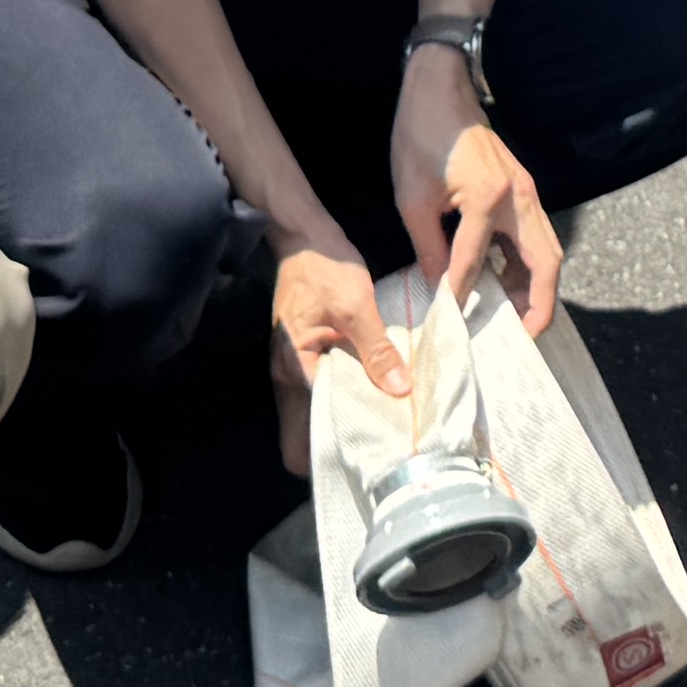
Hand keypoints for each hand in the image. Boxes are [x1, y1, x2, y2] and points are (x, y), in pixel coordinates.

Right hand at [267, 238, 407, 474]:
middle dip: (338, 442)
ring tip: (380, 423)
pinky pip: (318, 391)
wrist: (303, 236)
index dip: (339, 442)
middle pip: (305, 432)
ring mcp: (290, 368)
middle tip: (379, 444)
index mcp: (295, 368)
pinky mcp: (300, 357)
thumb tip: (400, 390)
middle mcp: (286, 376)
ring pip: (311, 414)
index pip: (311, 429)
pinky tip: (369, 393)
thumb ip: (377, 350)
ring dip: (341, 419)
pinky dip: (340, 398)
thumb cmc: (325, 267)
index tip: (372, 450)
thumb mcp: (356, 305)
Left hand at [392, 54, 562, 333]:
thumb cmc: (421, 134)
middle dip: (538, 305)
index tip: (451, 324)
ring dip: (538, 286)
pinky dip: (528, 264)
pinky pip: (535, 236)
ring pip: (547, 251)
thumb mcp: (412, 196)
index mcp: (488, 198)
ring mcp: (526, 191)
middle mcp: (518, 197)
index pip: (475, 264)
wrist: (440, 87)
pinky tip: (507, 283)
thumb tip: (438, 283)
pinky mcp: (522, 188)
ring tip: (515, 317)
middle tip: (522, 337)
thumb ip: (428, 244)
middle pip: (546, 263)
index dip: (460, 296)